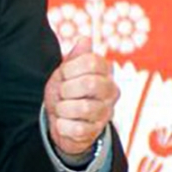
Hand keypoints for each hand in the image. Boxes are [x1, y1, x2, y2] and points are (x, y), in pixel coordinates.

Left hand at [44, 37, 118, 157]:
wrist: (60, 121)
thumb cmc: (66, 92)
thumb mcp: (66, 72)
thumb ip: (76, 57)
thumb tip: (85, 39)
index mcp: (105, 73)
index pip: (92, 62)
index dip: (71, 68)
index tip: (63, 75)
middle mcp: (111, 92)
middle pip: (90, 83)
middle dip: (67, 89)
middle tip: (62, 93)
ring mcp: (105, 112)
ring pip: (83, 108)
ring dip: (63, 108)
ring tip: (61, 108)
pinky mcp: (96, 132)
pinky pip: (77, 128)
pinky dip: (63, 125)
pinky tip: (62, 123)